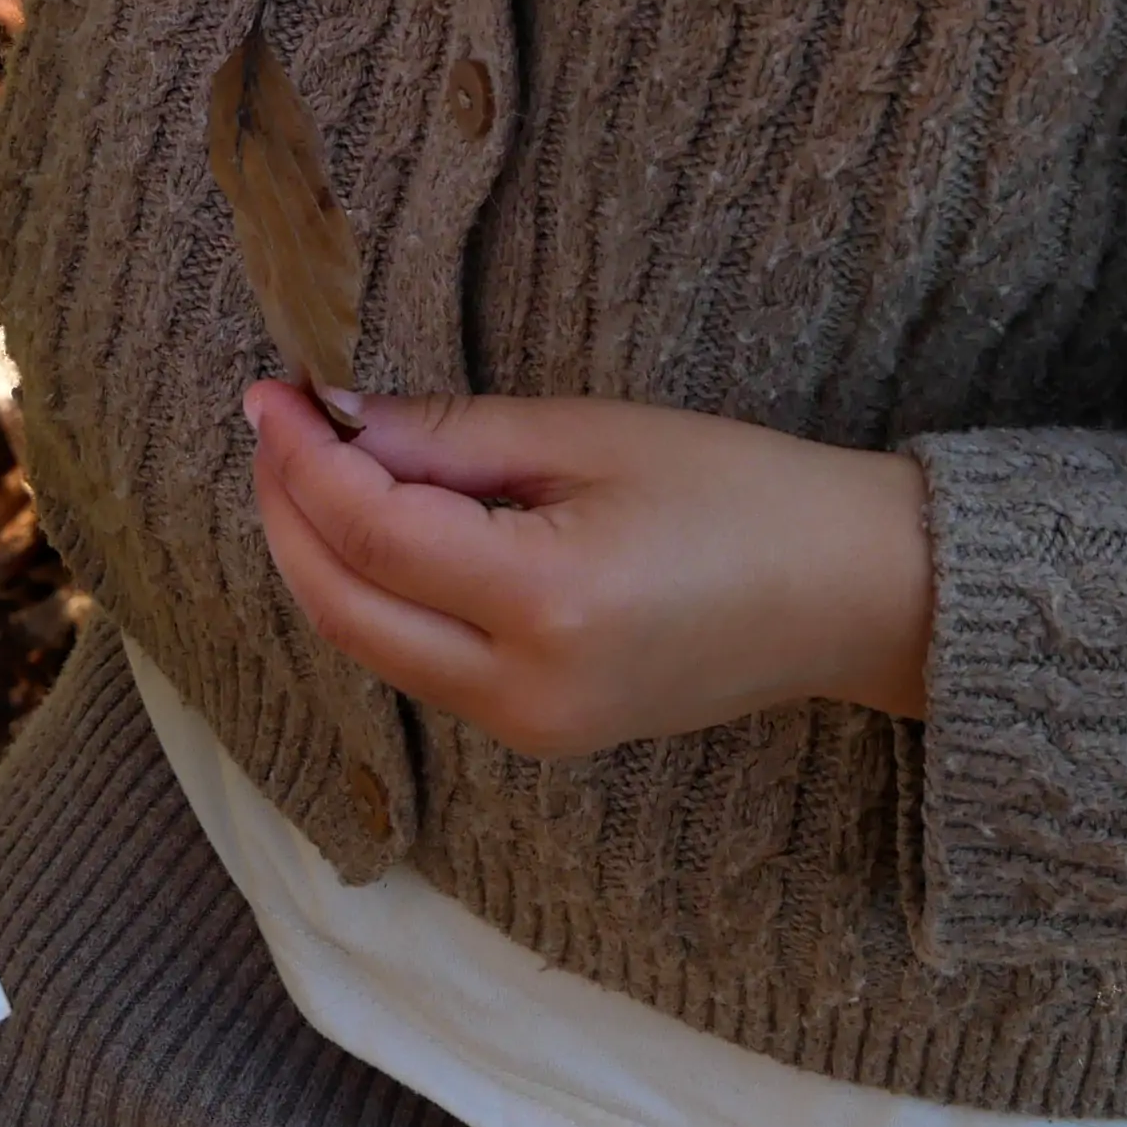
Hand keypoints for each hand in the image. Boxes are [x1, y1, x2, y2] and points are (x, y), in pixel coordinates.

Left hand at [247, 381, 930, 757]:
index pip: (370, 530)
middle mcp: (525, 689)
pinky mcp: (537, 735)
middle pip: (342, 604)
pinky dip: (371, 593)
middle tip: (271, 424)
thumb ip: (448, 438)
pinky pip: (416, 663)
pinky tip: (366, 524)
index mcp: (547, 604)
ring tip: (306, 462)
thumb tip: (331, 419)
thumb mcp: (591, 436)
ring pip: (367, 642)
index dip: (300, 457)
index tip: (268, 391)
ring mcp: (529, 728)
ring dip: (317, 554)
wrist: (858, 596)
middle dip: (286, 511)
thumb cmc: (744, 493)